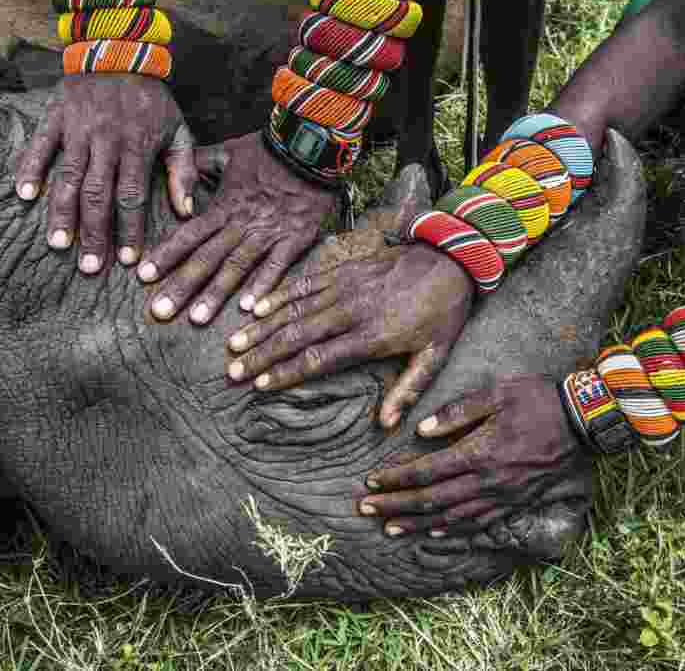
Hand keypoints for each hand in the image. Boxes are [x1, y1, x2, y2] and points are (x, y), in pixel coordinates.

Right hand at [15, 74, 197, 272]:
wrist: (119, 49)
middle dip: (94, 233)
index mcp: (137, 147)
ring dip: (61, 213)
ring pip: (67, 177)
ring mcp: (77, 130)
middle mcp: (105, 141)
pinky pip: (39, 146)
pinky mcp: (55, 117)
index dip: (130, 230)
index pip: (132, 196)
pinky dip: (30, 170)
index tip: (129, 261)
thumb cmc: (152, 98)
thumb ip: (182, 171)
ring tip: (58, 245)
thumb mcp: (178, 130)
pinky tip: (24, 196)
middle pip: (98, 195)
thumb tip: (186, 212)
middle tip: (91, 267)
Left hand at [138, 131, 337, 324]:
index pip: (187, 235)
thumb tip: (173, 175)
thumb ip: (199, 164)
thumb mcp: (228, 151)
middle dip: (181, 286)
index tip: (143, 277)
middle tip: (159, 312)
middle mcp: (240, 224)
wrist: (311, 146)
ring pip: (236, 267)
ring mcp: (268, 234)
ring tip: (196, 319)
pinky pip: (277, 267)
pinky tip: (250, 310)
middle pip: (205, 258)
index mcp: (223, 206)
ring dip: (215, 294)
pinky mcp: (294, 239)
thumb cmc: (269, 149)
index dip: (165, 256)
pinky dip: (263, 286)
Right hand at [226, 243, 473, 426]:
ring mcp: (344, 287)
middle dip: (262, 354)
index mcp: (372, 335)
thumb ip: (407, 390)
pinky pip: (304, 283)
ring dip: (261, 327)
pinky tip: (255, 307)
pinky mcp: (343, 270)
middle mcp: (351, 310)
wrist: (451, 260)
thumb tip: (386, 425)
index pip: (319, 358)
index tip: (261, 384)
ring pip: (293, 309)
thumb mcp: (435, 356)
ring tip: (234, 344)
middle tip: (233, 371)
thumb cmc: (442, 313)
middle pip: (296, 335)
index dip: (287, 372)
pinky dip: (278, 295)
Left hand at [359, 375, 584, 537]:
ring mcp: (503, 497)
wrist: (583, 422)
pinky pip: (479, 524)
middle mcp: (488, 482)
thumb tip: (421, 431)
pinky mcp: (516, 502)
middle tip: (366, 510)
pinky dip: (453, 531)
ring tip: (390, 529)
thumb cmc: (538, 400)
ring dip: (417, 524)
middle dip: (395, 506)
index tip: (371, 481)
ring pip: (451, 518)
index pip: (426, 472)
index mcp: (479, 453)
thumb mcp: (497, 393)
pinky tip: (434, 534)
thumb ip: (458, 412)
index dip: (395, 479)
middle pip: (431, 501)